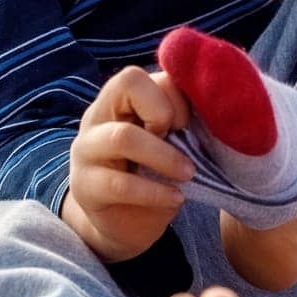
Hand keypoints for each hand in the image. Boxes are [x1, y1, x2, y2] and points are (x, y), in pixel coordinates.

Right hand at [60, 67, 194, 263]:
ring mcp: (85, 152)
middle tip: (183, 141)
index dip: (171, 94)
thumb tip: (211, 103)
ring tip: (188, 173)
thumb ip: (179, 117)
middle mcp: (96, 118)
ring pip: (123, 136)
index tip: (187, 124)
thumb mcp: (170, 140)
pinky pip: (121, 185)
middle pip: (125, 84)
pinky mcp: (85, 188)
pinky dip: (156, 192)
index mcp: (117, 100)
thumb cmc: (154, 173)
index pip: (138, 74)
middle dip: (164, 112)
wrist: (125, 223)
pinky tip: (175, 198)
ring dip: (164, 156)